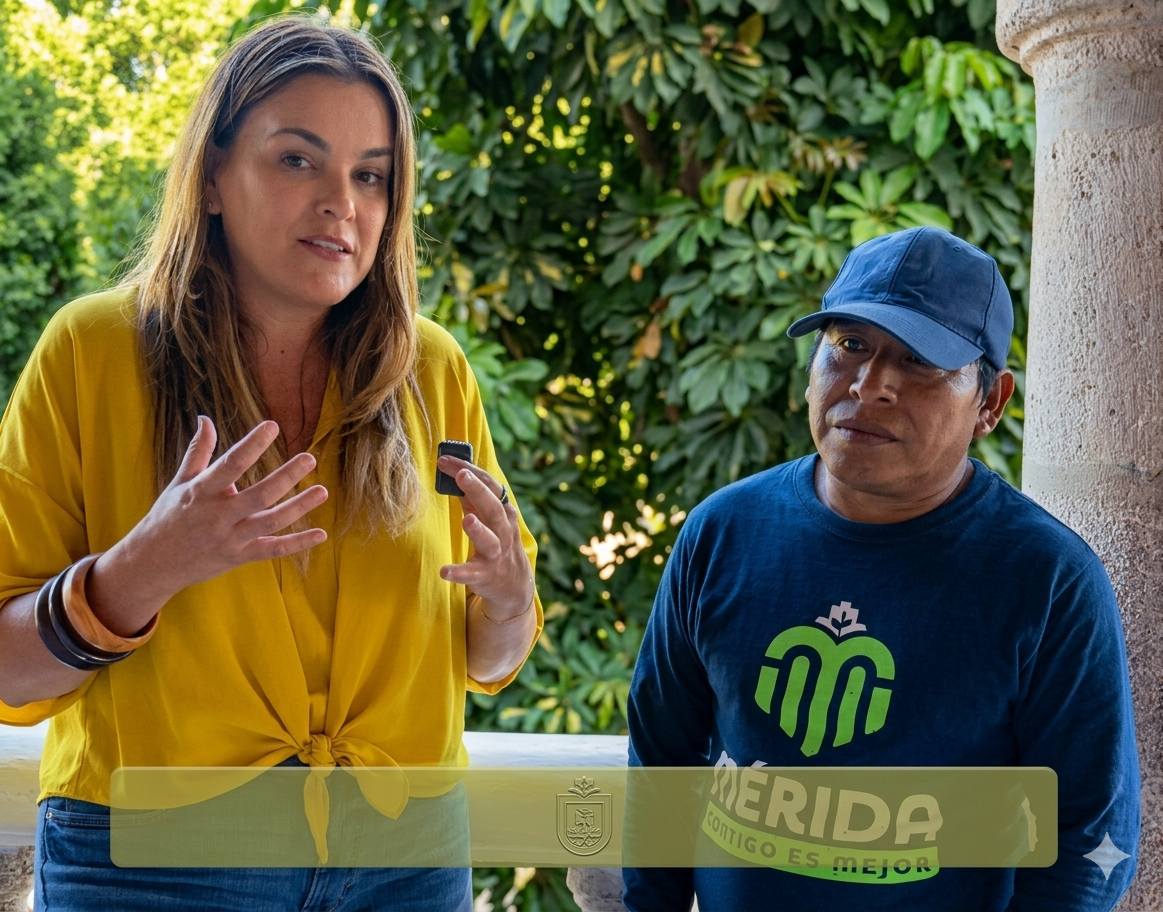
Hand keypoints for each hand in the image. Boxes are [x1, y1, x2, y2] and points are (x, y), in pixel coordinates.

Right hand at [114, 416, 327, 604]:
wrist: (153, 563)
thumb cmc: (168, 516)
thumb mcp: (180, 482)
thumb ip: (198, 451)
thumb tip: (205, 418)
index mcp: (201, 491)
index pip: (231, 464)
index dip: (252, 445)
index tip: (273, 425)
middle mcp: (218, 515)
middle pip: (259, 495)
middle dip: (285, 477)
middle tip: (309, 458)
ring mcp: (230, 538)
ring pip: (270, 522)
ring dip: (299, 507)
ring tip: (322, 490)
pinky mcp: (239, 556)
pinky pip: (273, 550)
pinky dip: (298, 543)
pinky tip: (321, 534)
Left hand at [437, 455, 532, 618]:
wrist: (514, 583)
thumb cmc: (497, 541)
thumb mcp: (489, 517)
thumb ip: (471, 497)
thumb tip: (452, 472)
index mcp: (503, 511)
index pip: (489, 485)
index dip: (469, 470)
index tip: (445, 459)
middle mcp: (503, 530)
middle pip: (493, 508)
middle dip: (478, 491)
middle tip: (462, 475)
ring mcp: (496, 553)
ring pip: (490, 541)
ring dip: (478, 529)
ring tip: (467, 519)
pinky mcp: (485, 574)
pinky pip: (472, 573)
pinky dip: (459, 572)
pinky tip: (444, 571)